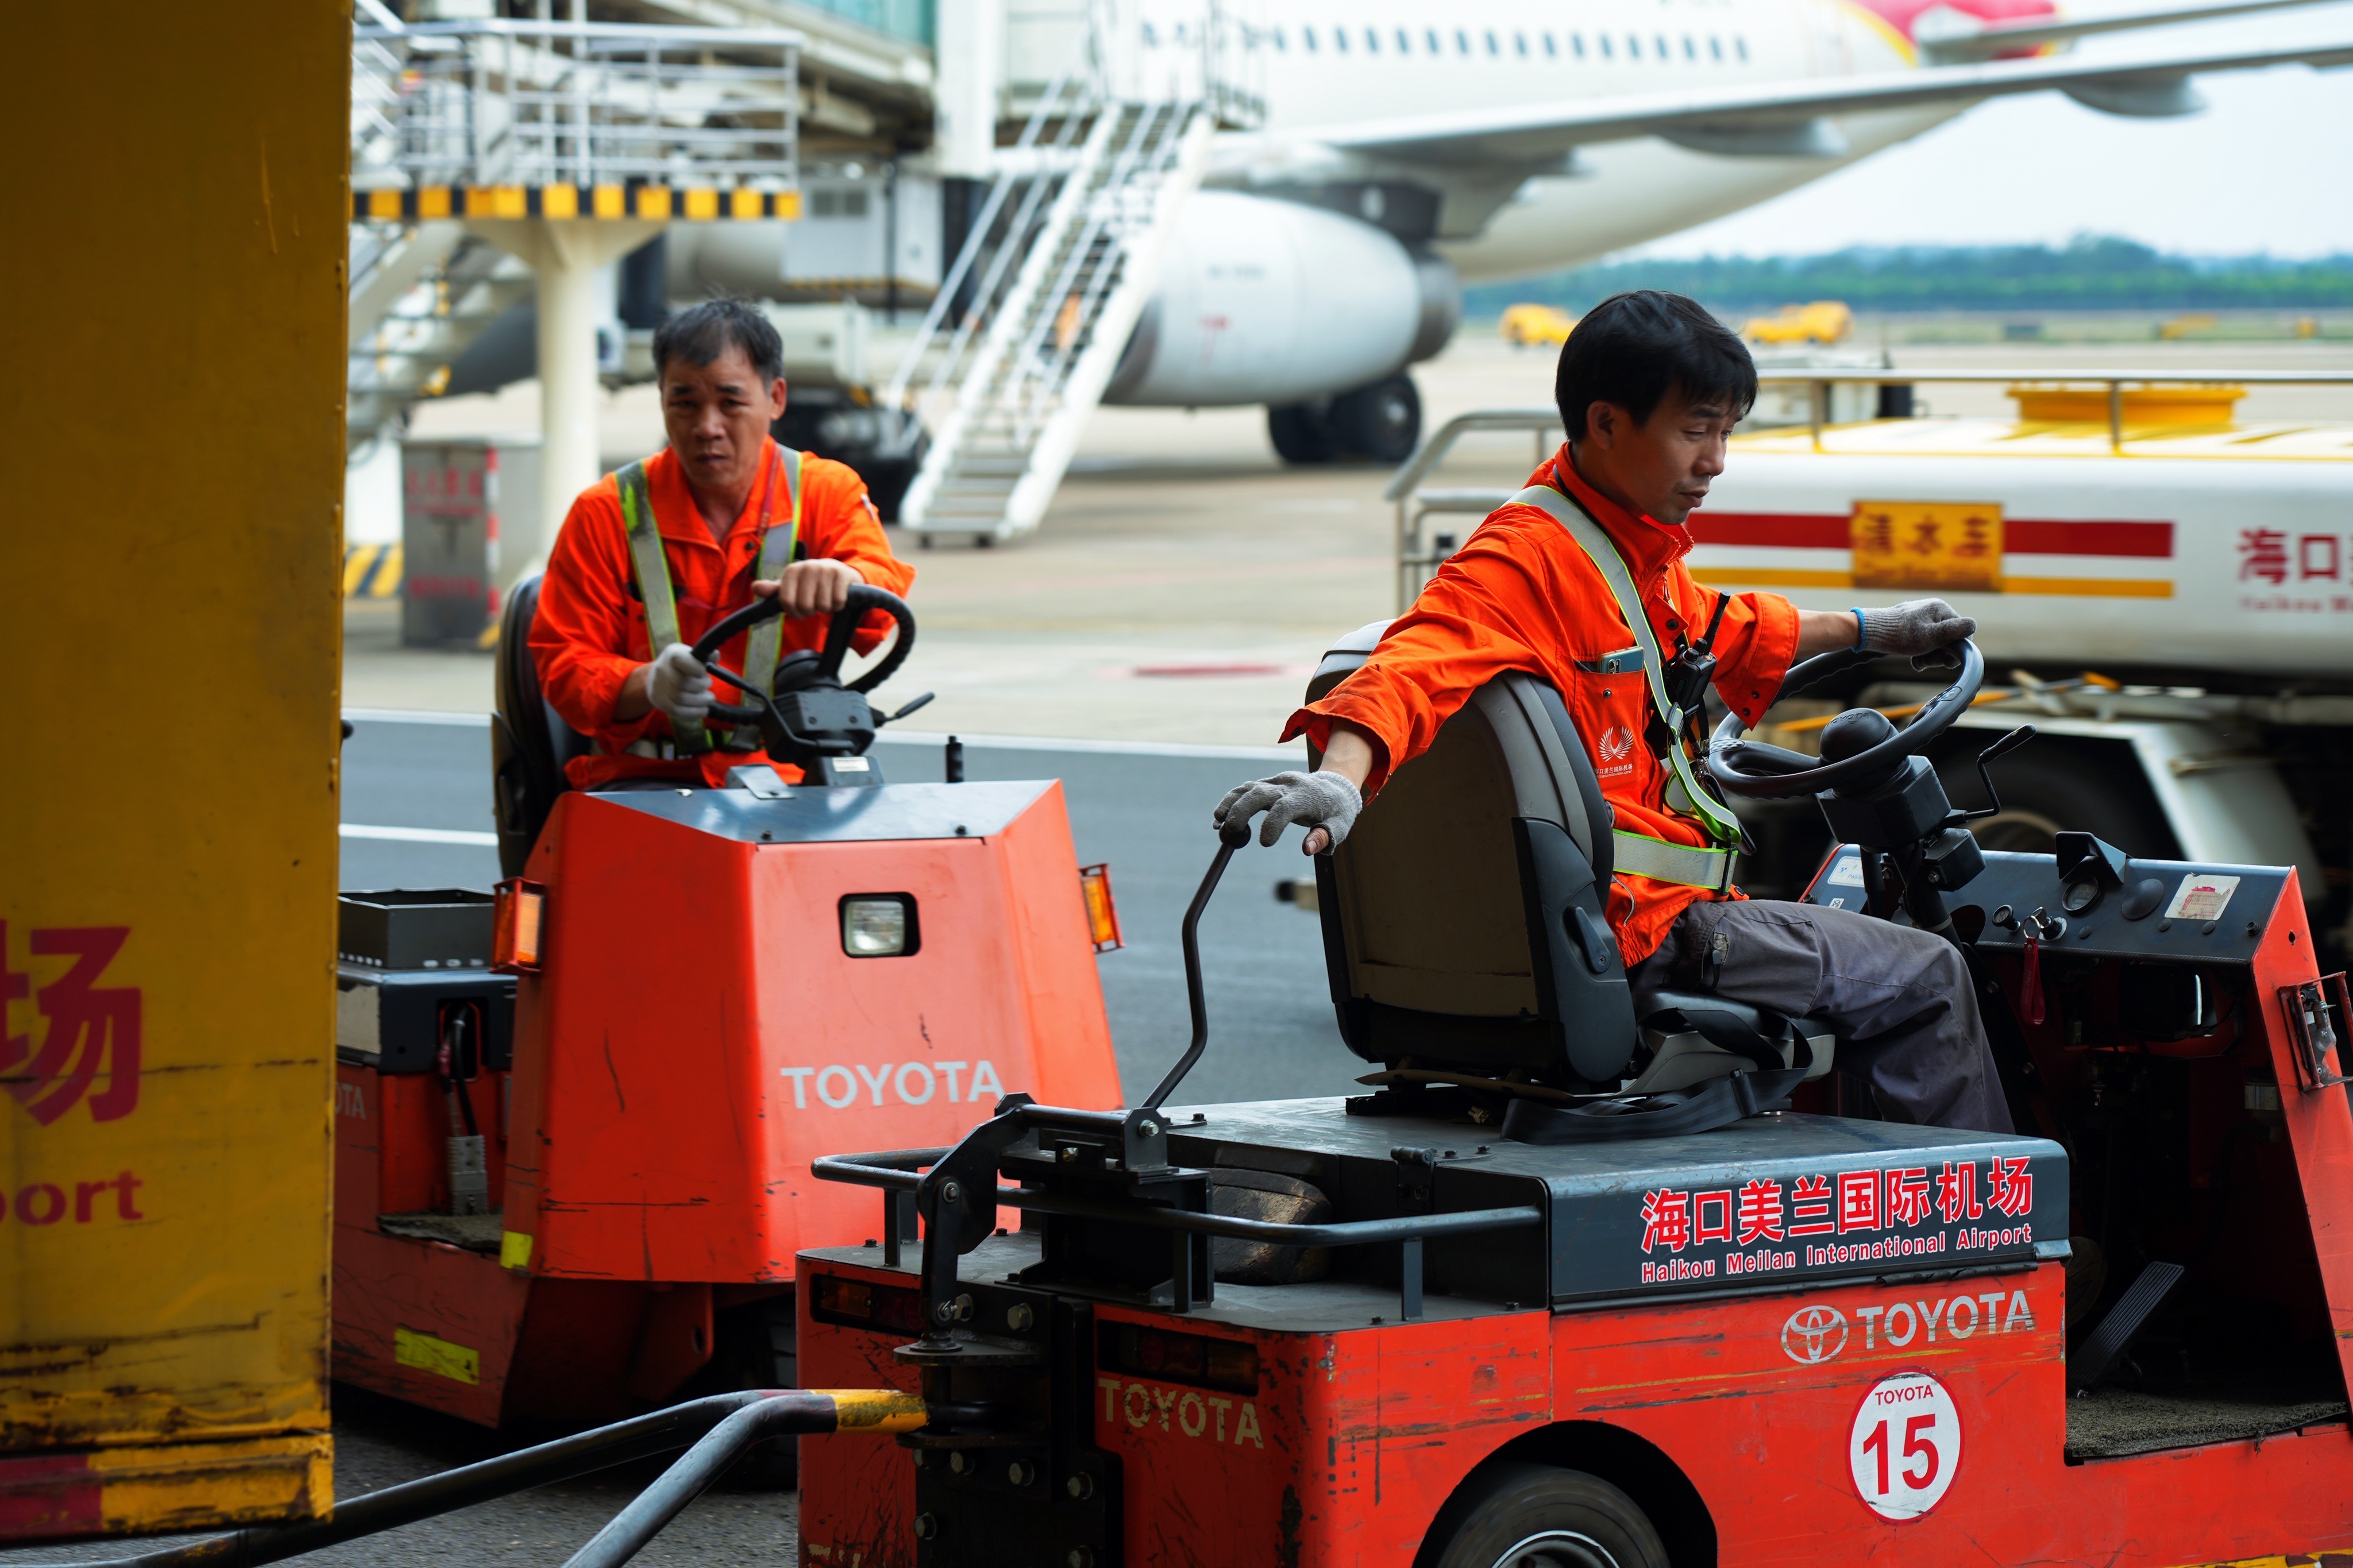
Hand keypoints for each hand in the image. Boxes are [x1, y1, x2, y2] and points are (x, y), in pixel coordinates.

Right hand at [646, 642, 713, 724]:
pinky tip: (703, 709)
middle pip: (683, 682)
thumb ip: (706, 657)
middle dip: (701, 686)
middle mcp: (662, 670)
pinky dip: (694, 712)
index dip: (696, 668)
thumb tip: (715, 654)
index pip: (681, 660)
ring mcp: (658, 687)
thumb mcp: (692, 656)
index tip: (704, 672)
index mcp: (672, 655)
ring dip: (700, 701)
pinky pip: (678, 711)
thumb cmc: (681, 666)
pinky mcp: (660, 702)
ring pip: (681, 699)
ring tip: (708, 698)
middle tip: (708, 684)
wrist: (657, 677)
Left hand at [754, 559, 863, 617]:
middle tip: (814, 606)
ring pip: (823, 605)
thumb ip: (772, 590)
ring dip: (825, 608)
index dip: (794, 612)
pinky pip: (837, 601)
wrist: (838, 572)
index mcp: (792, 570)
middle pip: (805, 605)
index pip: (787, 602)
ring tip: (825, 600)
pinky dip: (838, 606)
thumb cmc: (810, 583)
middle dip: (810, 611)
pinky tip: (836, 598)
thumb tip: (755, 587)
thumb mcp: (790, 586)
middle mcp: (808, 566)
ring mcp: (826, 569)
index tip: (799, 611)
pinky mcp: (842, 574)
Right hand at [1213, 770, 1362, 854]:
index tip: (1265, 844)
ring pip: (1248, 788)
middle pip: (1259, 792)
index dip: (1272, 824)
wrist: (1334, 786)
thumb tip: (1307, 850)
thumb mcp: (1339, 825)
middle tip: (1229, 832)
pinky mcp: (1267, 784)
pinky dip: (1230, 802)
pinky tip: (1219, 819)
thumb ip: (1325, 837)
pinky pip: (1245, 790)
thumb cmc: (1336, 811)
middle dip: (1241, 810)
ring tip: (1217, 824)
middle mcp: (1288, 785)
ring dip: (1229, 804)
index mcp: (1306, 796)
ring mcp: (1275, 782)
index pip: (1285, 807)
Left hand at [1859, 598, 1977, 670]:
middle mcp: (1933, 610)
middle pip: (1948, 637)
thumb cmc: (1901, 635)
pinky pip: (1923, 641)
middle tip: (1927, 661)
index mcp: (1941, 609)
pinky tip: (1914, 660)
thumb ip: (1954, 631)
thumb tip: (1973, 625)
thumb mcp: (1932, 636)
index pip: (1962, 631)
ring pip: (1936, 641)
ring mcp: (1921, 617)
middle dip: (1940, 654)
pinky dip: (1921, 652)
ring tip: (1918, 661)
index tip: (1945, 661)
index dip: (1956, 649)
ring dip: (1929, 655)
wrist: (1870, 633)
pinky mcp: (1911, 626)